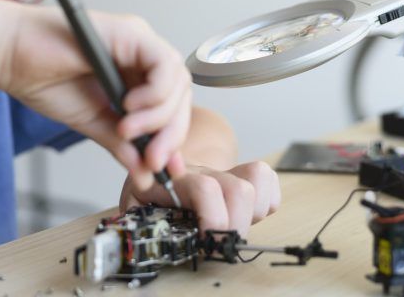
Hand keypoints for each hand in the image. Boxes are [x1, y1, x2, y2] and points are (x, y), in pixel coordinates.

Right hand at [0, 4, 191, 186]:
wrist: (9, 56)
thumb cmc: (42, 79)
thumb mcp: (92, 122)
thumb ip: (121, 145)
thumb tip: (146, 175)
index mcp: (135, 73)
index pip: (172, 108)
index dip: (172, 139)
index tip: (161, 167)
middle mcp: (142, 55)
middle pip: (180, 96)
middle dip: (170, 133)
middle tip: (151, 158)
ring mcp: (138, 41)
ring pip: (177, 82)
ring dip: (158, 115)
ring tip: (126, 129)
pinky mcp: (131, 32)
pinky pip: (163, 64)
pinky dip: (153, 92)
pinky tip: (127, 106)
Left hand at [119, 162, 280, 235]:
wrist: (161, 159)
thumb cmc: (148, 188)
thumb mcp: (134, 203)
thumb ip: (136, 218)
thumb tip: (140, 236)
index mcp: (177, 179)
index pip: (205, 189)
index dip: (214, 219)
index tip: (206, 244)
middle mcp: (206, 171)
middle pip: (239, 189)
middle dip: (235, 226)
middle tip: (219, 244)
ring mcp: (225, 171)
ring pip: (258, 181)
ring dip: (253, 214)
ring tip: (232, 228)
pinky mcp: (242, 173)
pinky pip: (268, 180)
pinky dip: (266, 202)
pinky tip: (247, 215)